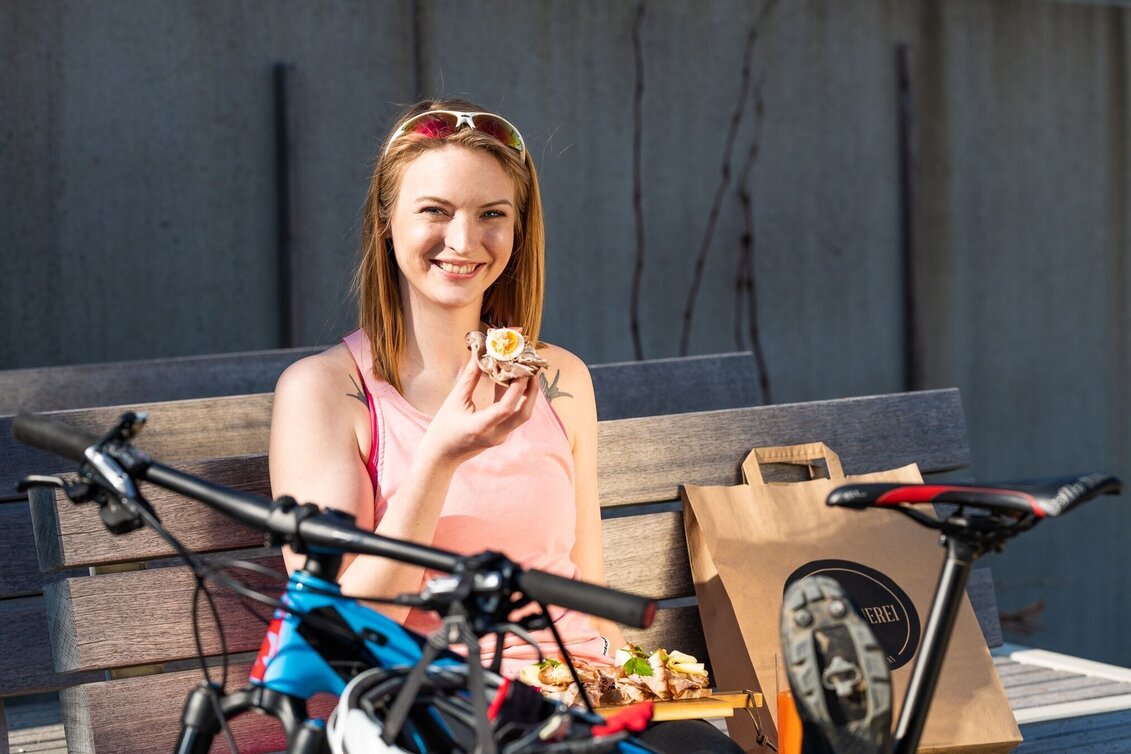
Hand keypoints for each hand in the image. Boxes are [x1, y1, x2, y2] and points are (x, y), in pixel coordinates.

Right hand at [420, 343, 539, 465]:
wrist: (442, 456)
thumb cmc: (444, 428)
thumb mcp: (454, 401)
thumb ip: (469, 378)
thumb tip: (479, 354)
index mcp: (480, 427)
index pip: (506, 408)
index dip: (517, 388)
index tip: (521, 369)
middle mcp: (495, 435)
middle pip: (524, 414)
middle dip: (532, 391)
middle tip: (532, 370)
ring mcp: (501, 437)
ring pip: (522, 416)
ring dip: (528, 395)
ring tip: (528, 373)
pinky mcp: (502, 435)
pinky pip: (515, 416)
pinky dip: (518, 399)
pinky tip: (515, 383)